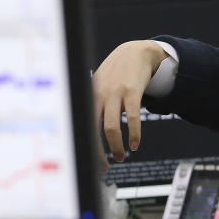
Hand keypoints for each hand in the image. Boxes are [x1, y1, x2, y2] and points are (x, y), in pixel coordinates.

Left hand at [92, 40, 168, 170]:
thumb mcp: (99, 85)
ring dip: (116, 146)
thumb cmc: (117, 72)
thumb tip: (89, 130)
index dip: (85, 146)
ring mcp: (115, 93)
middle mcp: (99, 95)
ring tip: (121, 156)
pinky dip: (134, 134)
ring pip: (111, 127)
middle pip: (93, 130)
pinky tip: (136, 144)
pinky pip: (132, 117)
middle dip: (99, 152)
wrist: (136, 52)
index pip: (82, 126)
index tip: (90, 161)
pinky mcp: (132, 92)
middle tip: (105, 166)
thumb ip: (94, 103)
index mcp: (89, 95)